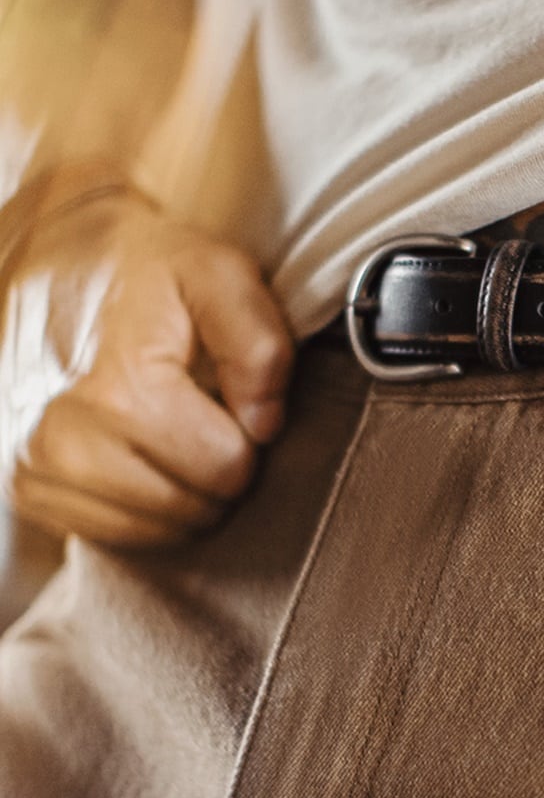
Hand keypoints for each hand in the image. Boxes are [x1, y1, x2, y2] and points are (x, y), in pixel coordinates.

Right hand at [2, 190, 293, 546]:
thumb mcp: (216, 275)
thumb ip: (260, 344)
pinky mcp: (26, 488)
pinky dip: (143, 507)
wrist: (50, 261)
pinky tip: (136, 454)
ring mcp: (38, 468)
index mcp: (120, 390)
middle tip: (195, 414)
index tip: (221, 398)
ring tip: (166, 431)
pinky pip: (119, 536)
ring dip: (182, 492)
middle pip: (194, 507)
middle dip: (213, 467)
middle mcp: (66, 438)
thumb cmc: (144, 274)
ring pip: (160, 531)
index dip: (242, 435)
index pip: (225, 467)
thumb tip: (264, 425)